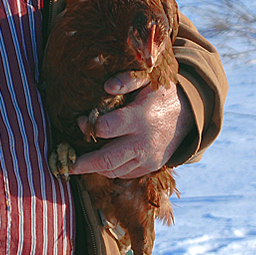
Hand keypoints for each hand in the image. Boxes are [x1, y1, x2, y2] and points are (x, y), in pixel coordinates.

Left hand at [68, 72, 191, 178]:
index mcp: (141, 118)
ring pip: (114, 172)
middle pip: (107, 161)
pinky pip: (124, 174)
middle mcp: (143, 143)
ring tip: (79, 162)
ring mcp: (147, 159)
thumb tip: (106, 87)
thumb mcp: (148, 80)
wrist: (188, 117)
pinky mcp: (149, 168)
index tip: (81, 120)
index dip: (89, 126)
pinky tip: (99, 161)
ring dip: (94, 168)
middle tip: (67, 163)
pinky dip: (109, 170)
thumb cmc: (161, 95)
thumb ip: (127, 80)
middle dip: (84, 164)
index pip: (107, 129)